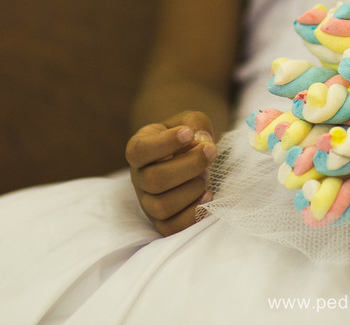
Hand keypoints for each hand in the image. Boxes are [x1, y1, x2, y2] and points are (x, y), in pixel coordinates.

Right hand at [126, 111, 217, 236]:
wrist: (185, 156)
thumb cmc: (186, 137)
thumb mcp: (189, 121)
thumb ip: (195, 124)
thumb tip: (202, 141)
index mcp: (138, 150)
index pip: (140, 151)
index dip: (165, 143)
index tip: (188, 133)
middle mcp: (138, 178)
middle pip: (154, 180)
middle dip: (189, 166)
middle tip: (210, 151)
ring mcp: (147, 202)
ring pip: (162, 206)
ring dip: (192, 190)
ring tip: (207, 175)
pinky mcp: (161, 221)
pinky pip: (171, 228)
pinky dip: (193, 215)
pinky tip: (208, 196)